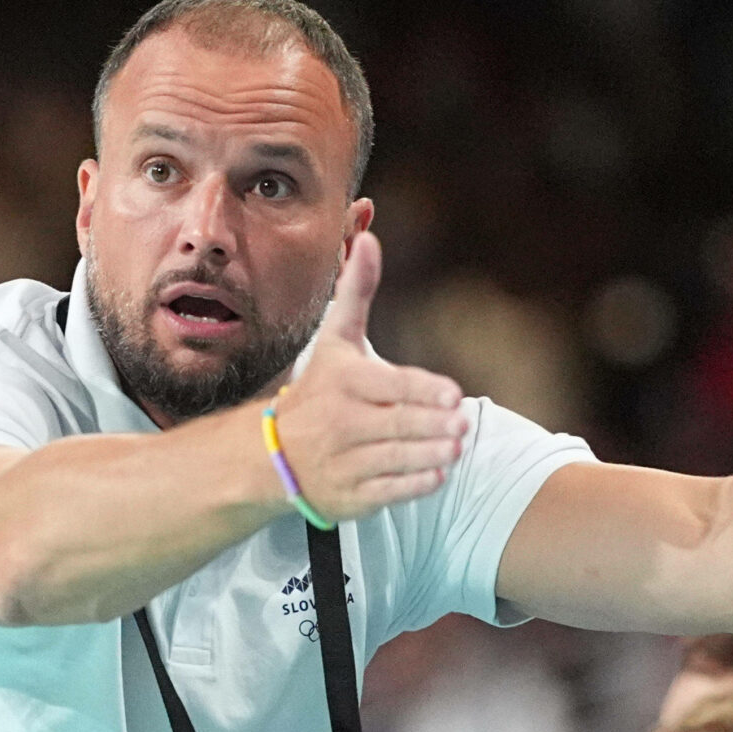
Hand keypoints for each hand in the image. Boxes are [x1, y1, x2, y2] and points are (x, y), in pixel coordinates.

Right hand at [265, 233, 467, 519]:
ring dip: (430, 453)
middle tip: (461, 424)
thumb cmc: (317, 391)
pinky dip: (413, 483)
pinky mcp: (348, 495)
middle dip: (434, 425)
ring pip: (395, 458)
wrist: (271, 455)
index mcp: (342, 383)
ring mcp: (343, 462)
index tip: (453, 395)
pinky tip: (436, 473)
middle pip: (398, 423)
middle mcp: (340, 423)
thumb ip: (356, 292)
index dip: (424, 391)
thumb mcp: (335, 341)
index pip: (391, 386)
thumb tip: (369, 236)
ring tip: (455, 447)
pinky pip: (387, 490)